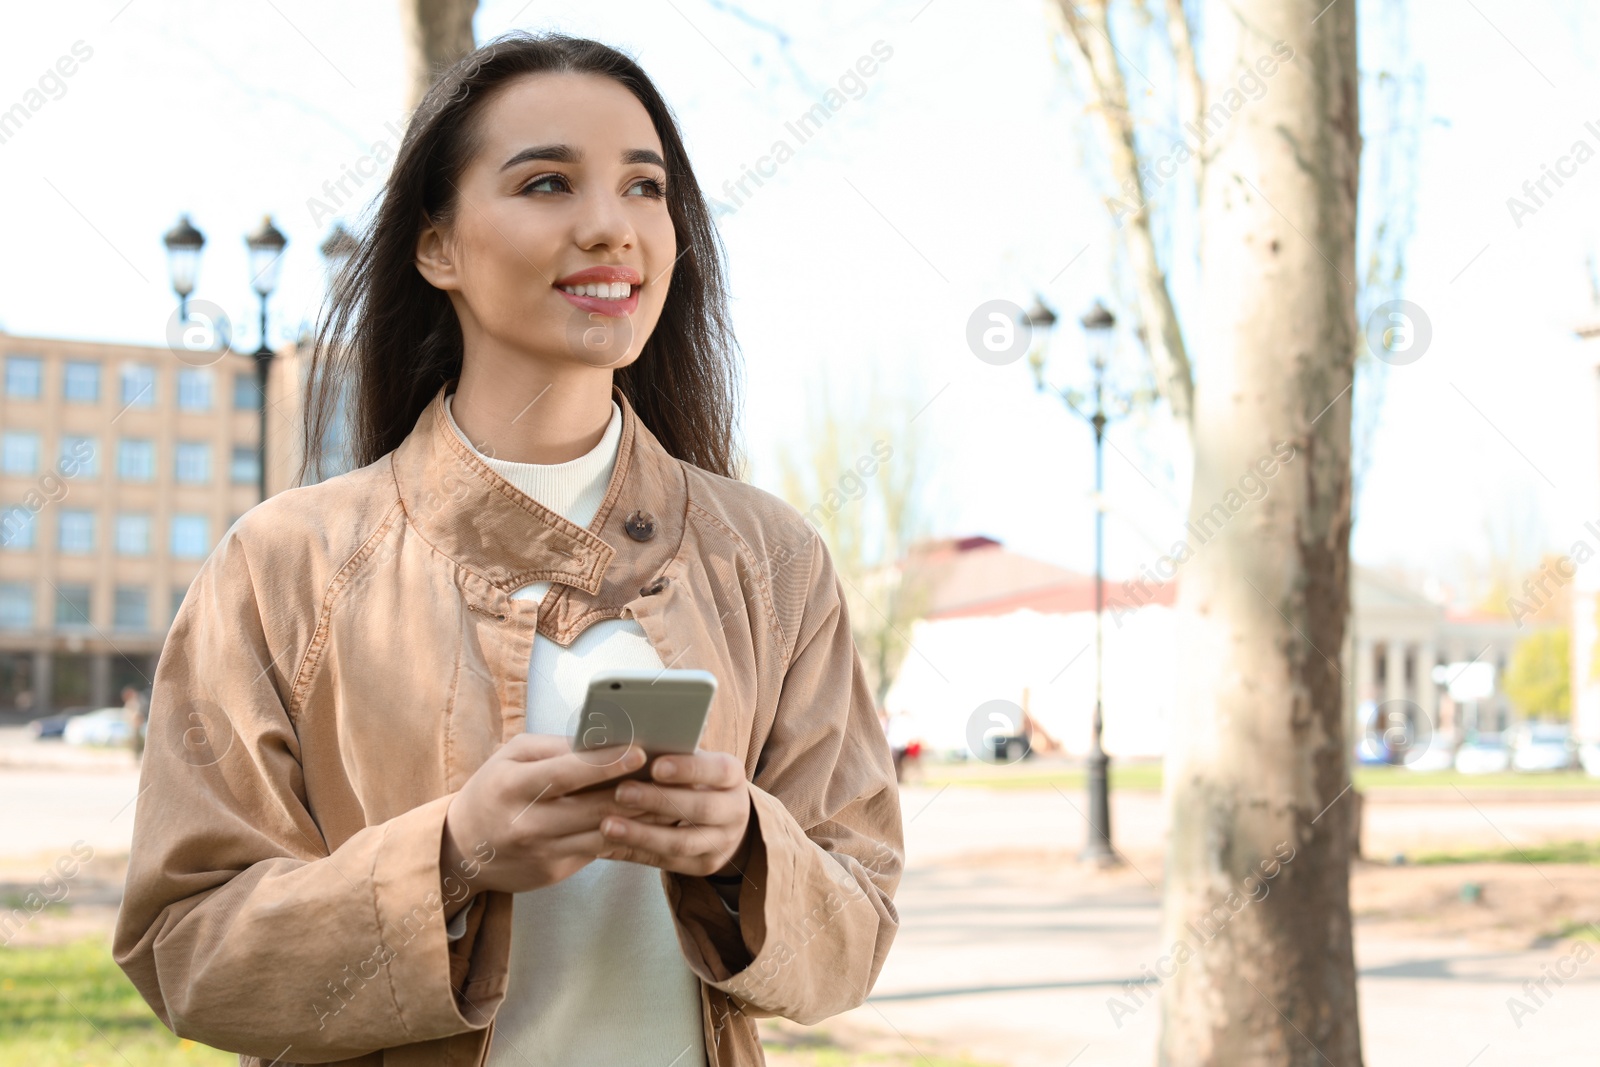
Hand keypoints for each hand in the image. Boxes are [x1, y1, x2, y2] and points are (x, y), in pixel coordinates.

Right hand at [440, 734, 668, 896]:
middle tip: (672, 775)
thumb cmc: (494, 789)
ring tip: (672, 797)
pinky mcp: (556, 871)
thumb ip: (556, 749)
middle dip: (637, 791)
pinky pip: (599, 850)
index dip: (605, 763)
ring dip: (642, 817)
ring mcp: (543, 852)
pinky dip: (628, 833)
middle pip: (593, 808)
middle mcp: (528, 823)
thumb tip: (605, 741)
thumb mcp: (512, 757)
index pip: (566, 773)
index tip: (640, 751)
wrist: (464, 849)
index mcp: (514, 786)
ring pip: (604, 833)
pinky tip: (651, 820)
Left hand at [595, 750, 754, 877]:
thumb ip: (673, 753)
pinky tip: (608, 845)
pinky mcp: (703, 866)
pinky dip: (636, 852)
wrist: (724, 820)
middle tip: (620, 792)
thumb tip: (629, 740)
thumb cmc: (695, 779)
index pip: (717, 771)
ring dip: (642, 834)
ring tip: (607, 825)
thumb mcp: (696, 762)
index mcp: (732, 777)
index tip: (655, 765)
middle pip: (700, 809)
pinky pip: (667, 862)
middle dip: (658, 801)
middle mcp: (734, 811)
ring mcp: (722, 842)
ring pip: (682, 843)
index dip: (688, 769)